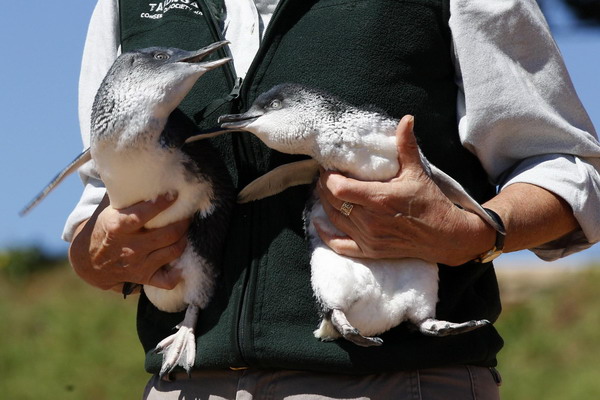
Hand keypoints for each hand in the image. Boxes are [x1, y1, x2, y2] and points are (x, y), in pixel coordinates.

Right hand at [69, 193, 188, 291]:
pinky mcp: (144, 278)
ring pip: (173, 252)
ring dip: (184, 239)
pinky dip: (178, 273)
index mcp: (118, 227)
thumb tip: (132, 165)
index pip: (143, 214)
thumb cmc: (103, 228)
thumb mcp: (106, 209)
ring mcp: (138, 264)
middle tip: (188, 212)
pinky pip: (167, 281)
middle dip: (183, 221)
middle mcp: (129, 247)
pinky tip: (182, 262)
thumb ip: (121, 191)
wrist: (88, 262)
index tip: (174, 194)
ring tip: (185, 230)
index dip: (162, 204)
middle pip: (168, 234)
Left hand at [316, 115, 494, 264]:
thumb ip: (406, 146)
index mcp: (379, 199)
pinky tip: (319, 223)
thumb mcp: (417, 172)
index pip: (339, 188)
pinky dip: (326, 235)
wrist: (445, 235)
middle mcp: (369, 220)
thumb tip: (406, 119)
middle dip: (323, 187)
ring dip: (324, 205)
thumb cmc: (431, 202)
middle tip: (323, 176)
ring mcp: (368, 238)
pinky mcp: (370, 251)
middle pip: (332, 202)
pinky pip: (339, 245)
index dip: (327, 177)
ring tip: (323, 191)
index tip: (327, 167)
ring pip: (334, 219)